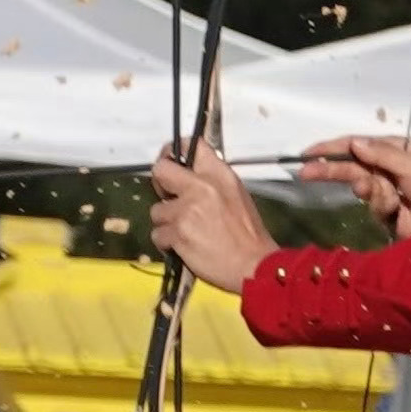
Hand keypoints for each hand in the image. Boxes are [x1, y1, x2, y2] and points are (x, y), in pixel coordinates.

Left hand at [149, 142, 282, 291]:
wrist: (254, 266)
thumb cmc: (248, 235)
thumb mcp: (237, 196)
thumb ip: (213, 183)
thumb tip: (189, 178)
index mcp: (219, 175)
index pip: (193, 146)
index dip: (175, 152)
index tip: (171, 160)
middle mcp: (201, 187)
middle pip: (161, 170)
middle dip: (160, 184)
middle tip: (169, 198)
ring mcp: (186, 210)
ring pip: (156, 210)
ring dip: (166, 223)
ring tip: (186, 233)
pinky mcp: (177, 233)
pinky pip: (157, 234)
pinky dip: (167, 243)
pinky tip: (184, 247)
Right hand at [299, 134, 410, 240]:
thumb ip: (382, 155)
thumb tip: (355, 143)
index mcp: (397, 149)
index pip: (358, 145)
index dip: (332, 148)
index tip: (309, 153)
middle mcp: (390, 168)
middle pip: (352, 165)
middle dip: (330, 169)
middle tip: (304, 172)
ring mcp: (389, 191)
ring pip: (361, 187)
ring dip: (369, 191)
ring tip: (386, 197)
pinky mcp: (389, 214)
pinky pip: (373, 207)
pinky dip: (381, 207)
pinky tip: (395, 209)